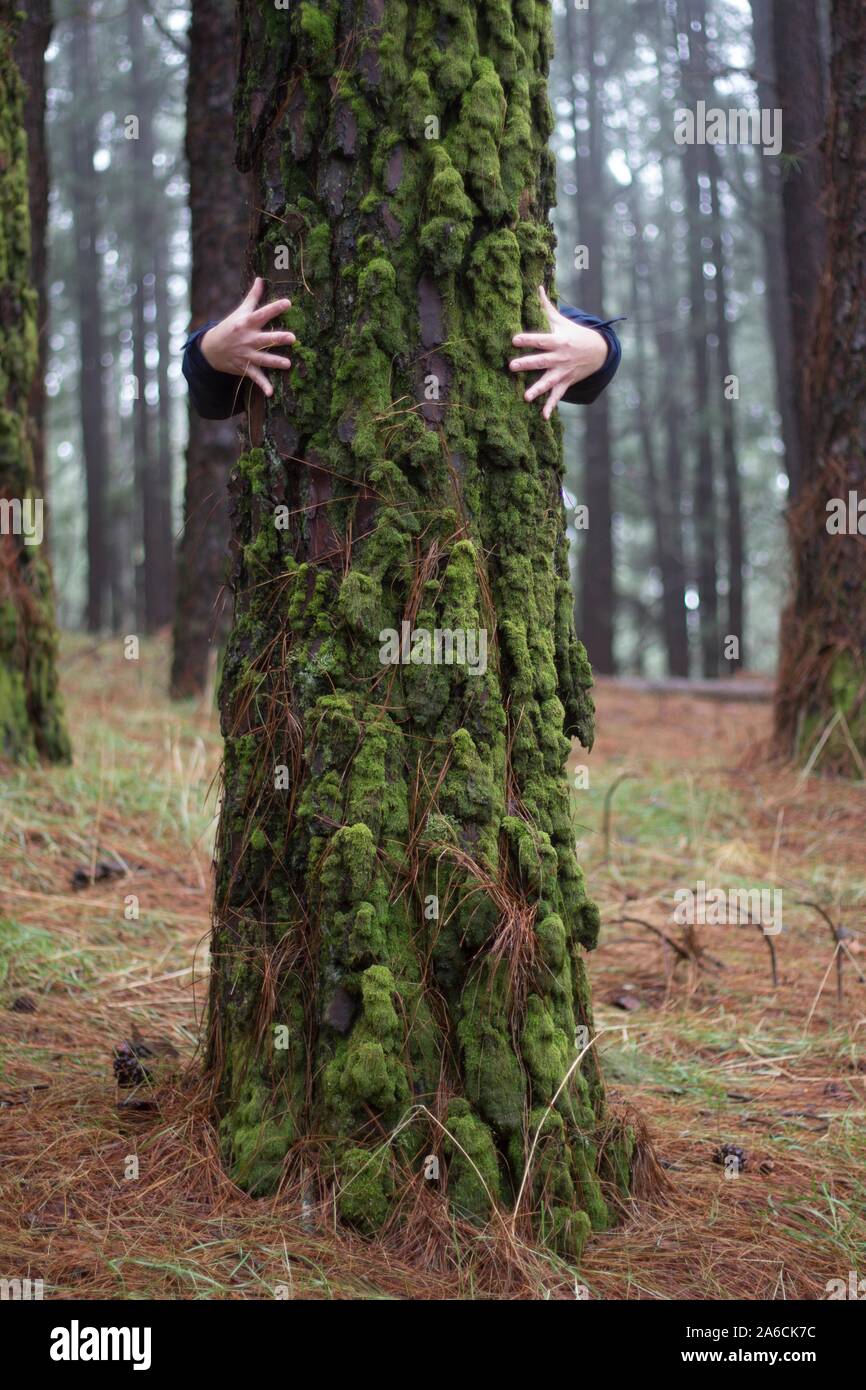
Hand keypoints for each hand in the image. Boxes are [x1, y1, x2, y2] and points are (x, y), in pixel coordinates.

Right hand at [200, 277, 295, 397]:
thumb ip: (253, 297)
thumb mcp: (240, 312)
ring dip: (275, 362)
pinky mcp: (245, 367)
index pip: (262, 313)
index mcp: (247, 323)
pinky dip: (263, 386)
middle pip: (265, 338)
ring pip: (263, 359)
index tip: (288, 303)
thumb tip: (261, 278)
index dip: (275, 308)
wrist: (211, 349)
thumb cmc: (230, 327)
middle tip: (292, 337)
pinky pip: (256, 378)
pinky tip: (271, 393)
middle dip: (278, 338)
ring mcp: (246, 354)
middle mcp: (247, 339)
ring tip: (288, 364)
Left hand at [510, 285, 608, 418]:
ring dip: (538, 390)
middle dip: (527, 364)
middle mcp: (560, 357)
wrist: (598, 351)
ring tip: (525, 397)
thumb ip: (545, 307)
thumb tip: (537, 286)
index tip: (514, 339)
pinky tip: (542, 416)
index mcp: (558, 340)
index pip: (541, 339)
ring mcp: (563, 372)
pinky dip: (550, 406)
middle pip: (542, 361)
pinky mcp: (565, 383)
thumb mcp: (562, 320)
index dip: (528, 339)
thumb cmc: (574, 334)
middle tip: (512, 366)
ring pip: (549, 381)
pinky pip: (557, 396)